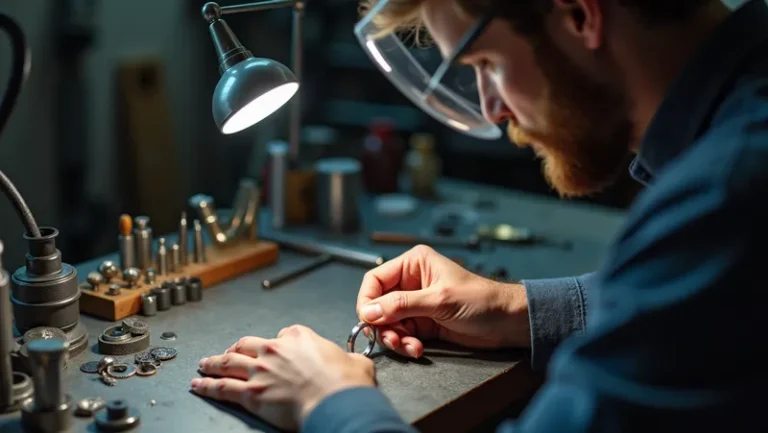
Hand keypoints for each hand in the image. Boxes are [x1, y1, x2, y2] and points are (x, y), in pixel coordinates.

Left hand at [191, 325, 375, 430]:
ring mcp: (261, 370)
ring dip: (213, 363)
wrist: (336, 401)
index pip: (283, 334)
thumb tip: (354, 362)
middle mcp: (276, 349)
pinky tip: (199, 385)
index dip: (279, 342)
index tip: (276, 348)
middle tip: (228, 351)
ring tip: (204, 364)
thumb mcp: (355, 362)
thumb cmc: (346, 384)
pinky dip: (208, 386)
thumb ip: (349, 358)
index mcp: (300, 337)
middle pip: (248, 344)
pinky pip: (222, 387)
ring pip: (229, 362)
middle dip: (236, 348)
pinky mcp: (251, 393)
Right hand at [357, 245, 529, 358]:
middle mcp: (410, 283)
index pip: (375, 280)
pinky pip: (402, 335)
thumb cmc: (480, 300)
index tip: (367, 320)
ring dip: (394, 338)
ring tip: (408, 347)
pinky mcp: (422, 324)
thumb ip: (402, 305)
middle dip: (383, 325)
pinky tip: (417, 350)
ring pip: (388, 324)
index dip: (367, 300)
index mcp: (413, 264)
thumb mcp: (439, 299)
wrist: (506, 322)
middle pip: (378, 305)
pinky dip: (405, 345)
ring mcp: (415, 305)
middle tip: (392, 339)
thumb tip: (369, 311)